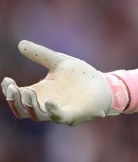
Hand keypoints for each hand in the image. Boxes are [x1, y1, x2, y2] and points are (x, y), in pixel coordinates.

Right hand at [2, 41, 121, 125]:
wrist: (105, 84)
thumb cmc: (81, 76)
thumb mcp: (59, 62)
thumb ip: (41, 55)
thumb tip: (21, 44)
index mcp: (40, 92)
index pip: (17, 97)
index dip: (9, 91)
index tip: (7, 80)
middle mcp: (46, 104)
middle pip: (23, 109)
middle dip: (16, 101)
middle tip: (15, 88)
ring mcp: (59, 111)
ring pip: (37, 115)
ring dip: (30, 105)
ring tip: (28, 92)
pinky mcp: (74, 115)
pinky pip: (59, 117)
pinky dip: (52, 111)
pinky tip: (49, 101)